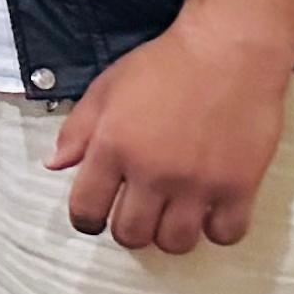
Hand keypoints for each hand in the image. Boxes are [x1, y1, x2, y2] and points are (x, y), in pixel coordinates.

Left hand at [45, 19, 293, 252]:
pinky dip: (217, 229)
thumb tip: (55, 165)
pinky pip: (225, 234)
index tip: (96, 217)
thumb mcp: (107, 89)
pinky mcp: (238, 185)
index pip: (86, 210)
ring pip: (175, 242)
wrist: (228, 51)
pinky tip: (212, 210)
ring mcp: (197, 182)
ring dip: (170, 234)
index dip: (87, 220)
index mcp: (112, 147)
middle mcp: (151, 171)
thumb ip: (77, 130)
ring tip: (175, 213)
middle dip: (129, 230)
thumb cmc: (165, 65)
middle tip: (139, 213)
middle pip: (131, 234)